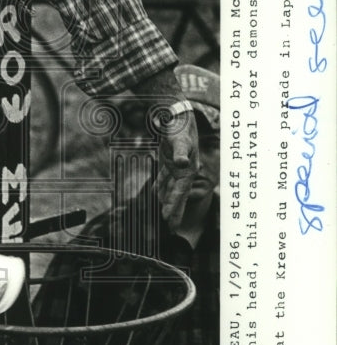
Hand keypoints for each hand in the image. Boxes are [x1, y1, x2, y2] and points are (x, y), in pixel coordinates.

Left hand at [154, 108, 198, 229]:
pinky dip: (160, 187)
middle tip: (171, 229)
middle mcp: (184, 171)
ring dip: (166, 201)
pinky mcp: (169, 162)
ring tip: (164, 217)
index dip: (173, 206)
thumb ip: (179, 153)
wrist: (177, 115)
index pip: (179, 192)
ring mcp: (177, 167)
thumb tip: (181, 164)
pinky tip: (156, 195)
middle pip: (177, 195)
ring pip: (170, 189)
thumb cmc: (179, 127)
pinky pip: (164, 178)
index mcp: (188, 169)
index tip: (167, 220)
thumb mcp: (179, 140)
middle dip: (174, 211)